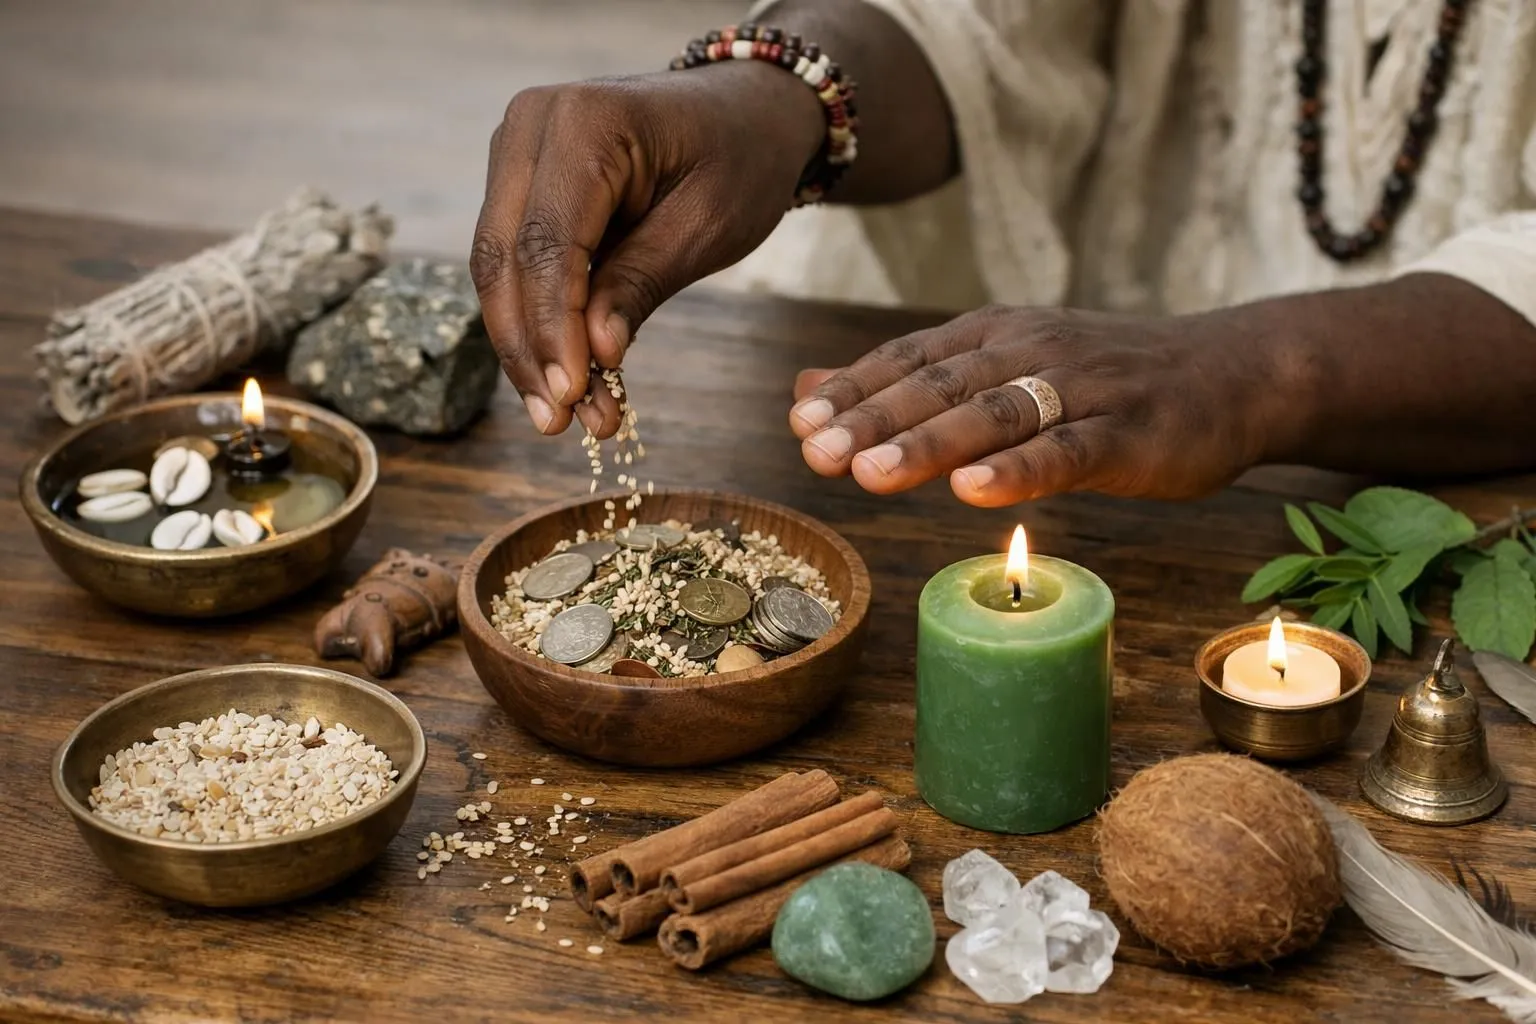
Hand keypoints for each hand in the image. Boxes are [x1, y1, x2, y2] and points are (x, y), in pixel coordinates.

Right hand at [471, 64, 823, 437]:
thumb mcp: (708, 225)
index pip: (547, 242)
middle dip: (530, 349)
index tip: (571, 396)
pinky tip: (564, 381)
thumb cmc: (740, 159)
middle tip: (559, 423)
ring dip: (528, 348)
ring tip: (564, 417)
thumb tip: (594, 352)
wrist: (745, 113)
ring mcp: (516, 152)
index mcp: (584, 121)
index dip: (553, 327)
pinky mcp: (521, 185)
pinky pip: (515, 263)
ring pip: (498, 268)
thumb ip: (643, 282)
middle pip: (504, 257)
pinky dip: (538, 323)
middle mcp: (531, 127)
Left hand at [787, 304, 1283, 505]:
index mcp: (995, 335)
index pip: (909, 360)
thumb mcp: (1001, 367)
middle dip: (873, 419)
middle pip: (940, 385)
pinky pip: (1068, 450)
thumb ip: (908, 381)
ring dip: (929, 443)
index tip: (800, 424)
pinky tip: (974, 491)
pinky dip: (1020, 470)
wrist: (1232, 374)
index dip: (854, 391)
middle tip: (815, 452)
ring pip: (994, 414)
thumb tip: (806, 389)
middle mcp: (1030, 350)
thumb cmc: (1104, 381)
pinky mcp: (1129, 432)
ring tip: (870, 473)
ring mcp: (1082, 389)